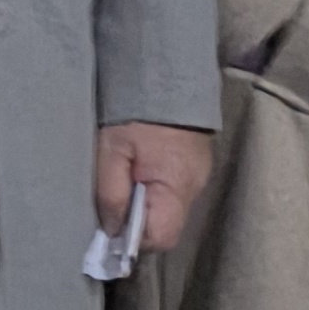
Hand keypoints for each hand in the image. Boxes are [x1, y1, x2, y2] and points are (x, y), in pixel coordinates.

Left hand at [97, 120, 212, 258]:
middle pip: (165, 227)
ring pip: (168, 210)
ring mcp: (198, 176)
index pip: (161, 237)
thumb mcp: (112, 149)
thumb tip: (111, 230)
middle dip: (137, 223)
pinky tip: (139, 171)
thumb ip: (111, 192)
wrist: (167, 71)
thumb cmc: (136, 111)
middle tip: (115, 200)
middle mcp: (194, 187)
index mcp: (176, 186)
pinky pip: (173, 192)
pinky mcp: (195, 165)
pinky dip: (154, 191)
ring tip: (125, 181)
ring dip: (145, 206)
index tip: (113, 224)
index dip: (134, 238)